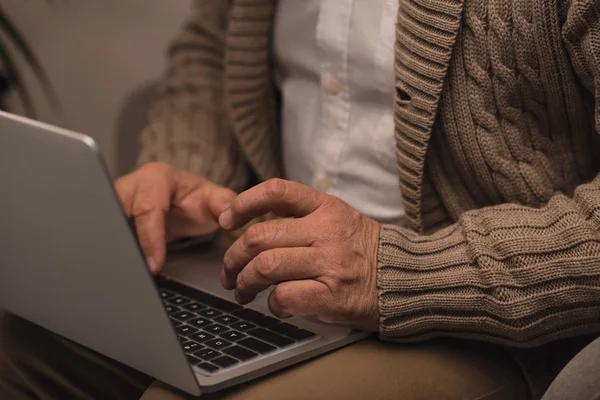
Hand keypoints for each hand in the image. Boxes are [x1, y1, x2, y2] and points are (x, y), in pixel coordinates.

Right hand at [115, 162, 235, 273]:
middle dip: (125, 245)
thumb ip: (224, 204)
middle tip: (135, 273)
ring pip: (105, 226)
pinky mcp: (108, 219)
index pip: (147, 208)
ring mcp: (114, 202)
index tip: (155, 265)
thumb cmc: (195, 199)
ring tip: (127, 275)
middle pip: (117, 215)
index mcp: (156, 177)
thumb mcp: (213, 199)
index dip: (150, 238)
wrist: (180, 200)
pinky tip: (120, 270)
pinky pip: (104, 236)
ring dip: (114, 250)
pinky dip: (112, 253)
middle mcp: (130, 186)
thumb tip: (228, 218)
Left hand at [219, 179, 379, 331]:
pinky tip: (277, 306)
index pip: (276, 191)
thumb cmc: (365, 251)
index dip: (244, 203)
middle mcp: (325, 231)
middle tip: (229, 273)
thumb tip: (251, 225)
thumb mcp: (339, 219)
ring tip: (244, 292)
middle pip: (259, 236)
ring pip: (266, 266)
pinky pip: (284, 296)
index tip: (226, 220)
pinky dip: (272, 304)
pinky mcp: (332, 294)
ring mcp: (329, 262)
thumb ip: (301, 216)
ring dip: (245, 283)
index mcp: (325, 207)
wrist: (406, 278)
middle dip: (233, 257)